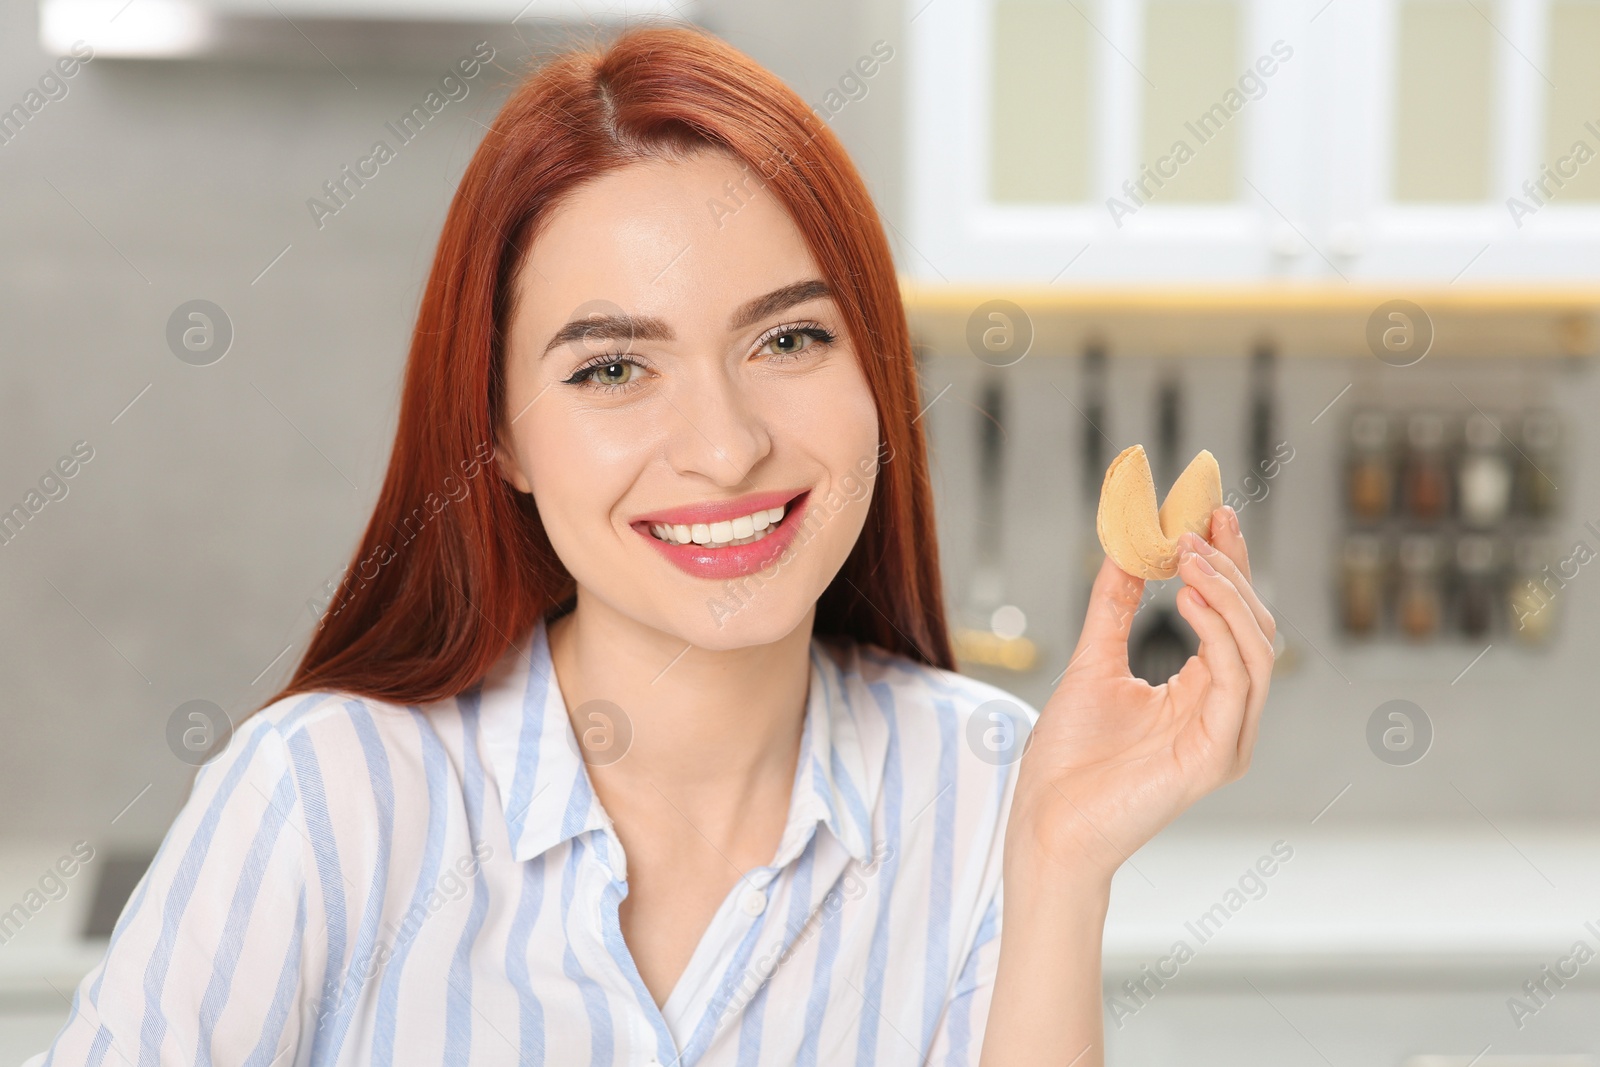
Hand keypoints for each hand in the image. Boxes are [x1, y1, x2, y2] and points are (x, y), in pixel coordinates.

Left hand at [1005, 505, 1276, 887]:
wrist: (1047, 821)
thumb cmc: (1069, 759)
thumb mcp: (1093, 664)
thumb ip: (1114, 610)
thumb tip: (1126, 550)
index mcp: (1202, 696)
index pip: (1230, 618)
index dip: (1228, 563)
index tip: (1213, 511)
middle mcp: (1225, 716)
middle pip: (1253, 628)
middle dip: (1230, 568)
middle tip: (1198, 523)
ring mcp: (1228, 738)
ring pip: (1255, 650)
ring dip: (1225, 592)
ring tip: (1187, 553)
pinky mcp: (1218, 757)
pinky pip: (1235, 681)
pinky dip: (1217, 632)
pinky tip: (1186, 597)